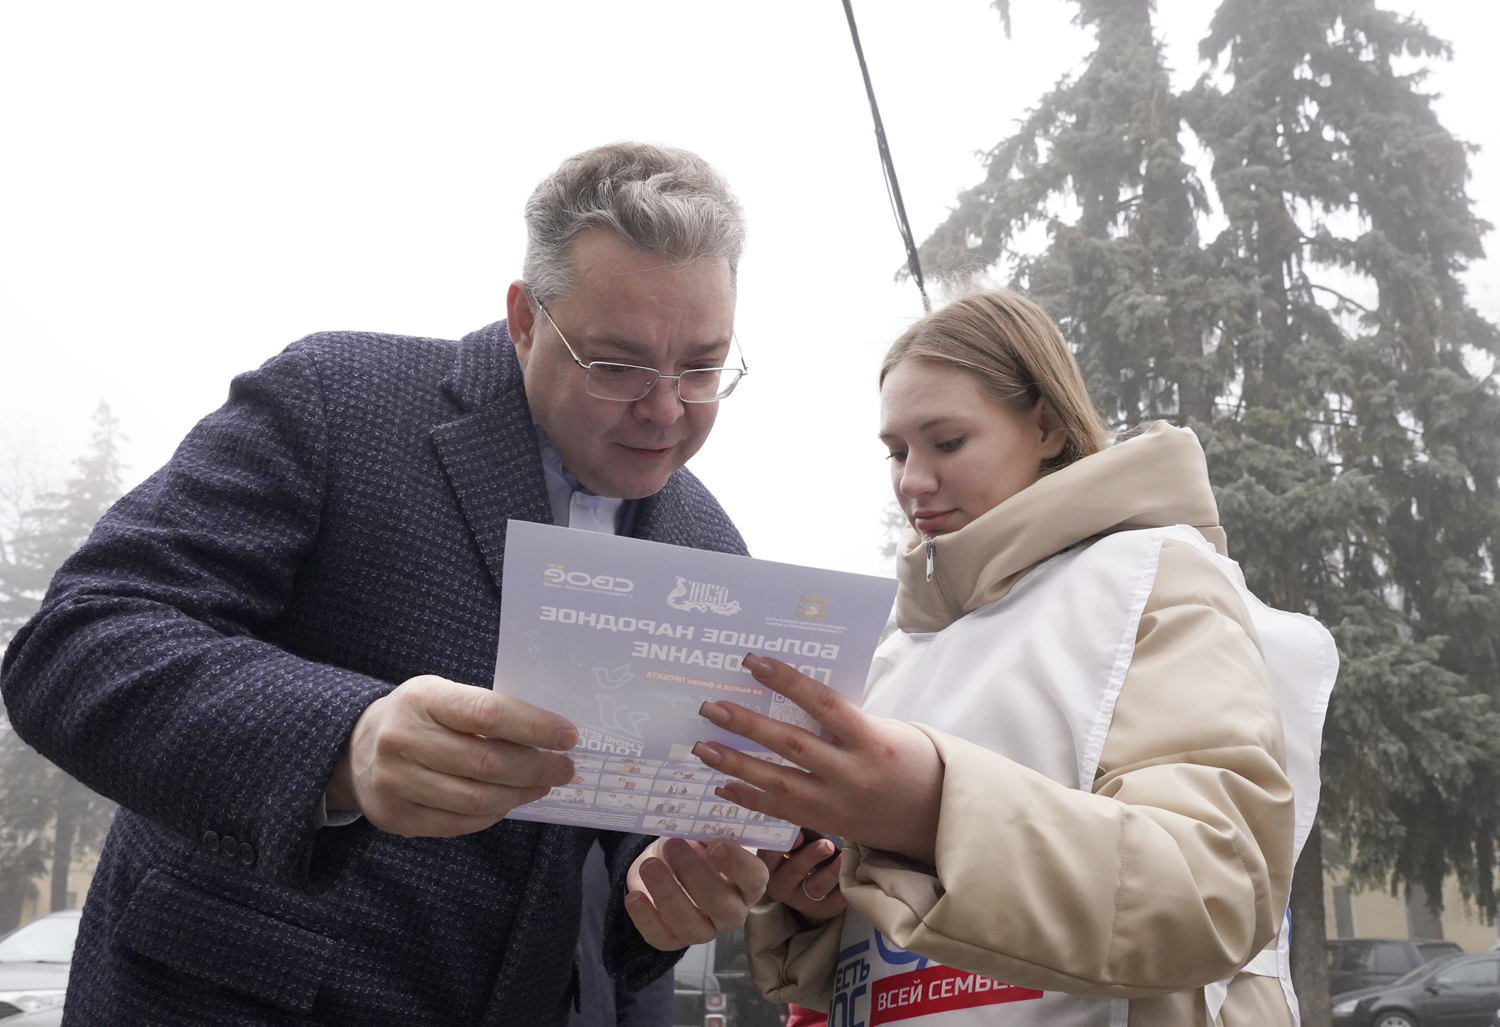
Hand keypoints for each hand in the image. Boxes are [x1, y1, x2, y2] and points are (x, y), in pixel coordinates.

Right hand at [326, 674, 577, 837]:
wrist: (354, 749)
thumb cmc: (418, 717)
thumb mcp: (442, 696)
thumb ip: (484, 711)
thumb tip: (549, 736)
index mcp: (422, 698)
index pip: (488, 713)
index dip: (534, 727)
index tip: (568, 736)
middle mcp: (403, 739)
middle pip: (487, 763)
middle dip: (537, 768)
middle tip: (565, 769)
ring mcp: (395, 782)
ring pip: (476, 799)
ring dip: (520, 795)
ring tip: (543, 785)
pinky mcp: (396, 817)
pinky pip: (458, 823)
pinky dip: (493, 815)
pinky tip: (509, 802)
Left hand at [625, 836, 768, 949]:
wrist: (669, 861)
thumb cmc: (696, 844)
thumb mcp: (706, 832)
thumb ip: (710, 830)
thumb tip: (702, 822)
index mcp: (749, 883)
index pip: (754, 878)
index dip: (737, 864)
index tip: (715, 844)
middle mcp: (732, 912)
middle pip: (721, 905)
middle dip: (693, 874)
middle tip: (672, 845)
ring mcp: (705, 930)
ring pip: (690, 925)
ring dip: (667, 894)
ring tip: (649, 866)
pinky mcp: (675, 939)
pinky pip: (662, 938)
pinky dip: (645, 919)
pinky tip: (634, 896)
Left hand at [693, 654, 943, 862]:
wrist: (936, 819)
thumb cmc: (912, 762)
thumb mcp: (885, 730)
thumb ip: (844, 719)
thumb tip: (794, 695)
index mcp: (871, 739)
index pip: (823, 703)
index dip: (787, 682)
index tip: (752, 662)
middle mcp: (852, 773)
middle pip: (792, 745)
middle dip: (747, 726)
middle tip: (710, 707)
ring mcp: (838, 804)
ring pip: (779, 783)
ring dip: (737, 765)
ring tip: (703, 747)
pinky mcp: (828, 826)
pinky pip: (783, 813)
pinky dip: (750, 799)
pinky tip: (721, 787)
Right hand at [757, 831, 846, 920]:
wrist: (804, 887)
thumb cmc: (797, 853)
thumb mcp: (790, 844)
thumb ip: (793, 832)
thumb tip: (804, 810)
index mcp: (769, 865)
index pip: (770, 855)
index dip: (783, 845)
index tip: (799, 834)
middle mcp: (781, 885)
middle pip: (794, 871)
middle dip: (810, 857)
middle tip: (827, 844)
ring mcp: (800, 900)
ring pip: (815, 887)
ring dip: (830, 872)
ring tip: (843, 858)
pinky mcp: (819, 909)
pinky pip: (832, 902)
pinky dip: (843, 890)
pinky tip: (852, 877)